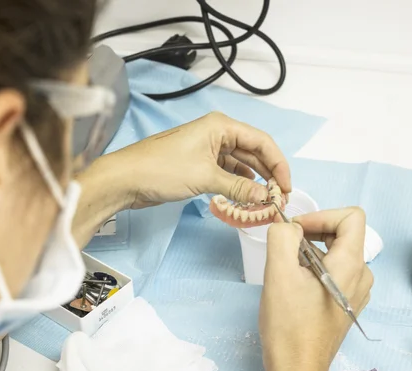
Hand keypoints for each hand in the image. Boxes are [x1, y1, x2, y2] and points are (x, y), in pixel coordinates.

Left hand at [108, 111, 290, 208]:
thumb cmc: (162, 169)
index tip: (286, 187)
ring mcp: (208, 150)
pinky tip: (246, 198)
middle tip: (279, 199)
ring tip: (265, 202)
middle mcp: (218, 134)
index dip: (278, 164)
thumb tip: (266, 198)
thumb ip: (239, 187)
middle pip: (253, 153)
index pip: (261, 142)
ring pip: (241, 165)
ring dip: (254, 182)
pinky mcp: (200, 165)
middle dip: (268, 175)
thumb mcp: (205, 177)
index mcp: (221, 126)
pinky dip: (238, 185)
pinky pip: (227, 174)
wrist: (126, 179)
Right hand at [259, 207, 372, 370]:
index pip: (351, 216)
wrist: (297, 368)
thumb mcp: (279, 273)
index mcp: (352, 264)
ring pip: (338, 253)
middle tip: (286, 246)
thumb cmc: (289, 324)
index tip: (296, 229)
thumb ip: (282, 237)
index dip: (322, 214)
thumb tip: (289, 226)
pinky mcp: (347, 303)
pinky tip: (297, 284)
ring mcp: (357, 291)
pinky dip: (317, 267)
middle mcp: (362, 275)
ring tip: (289, 267)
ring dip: (312, 250)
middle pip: (344, 233)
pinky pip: (336, 271)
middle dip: (313, 231)